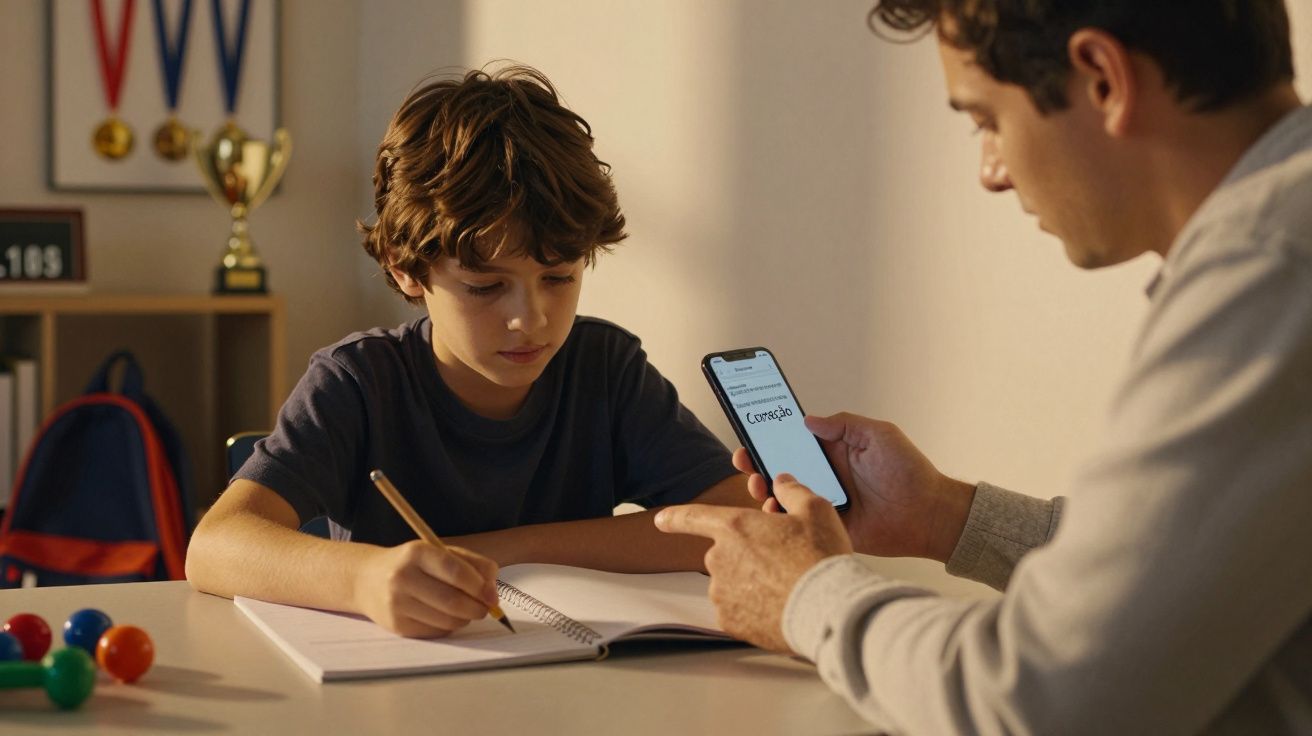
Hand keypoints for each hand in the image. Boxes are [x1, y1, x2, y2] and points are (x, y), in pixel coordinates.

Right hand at [353, 540, 499, 637]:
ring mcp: (397, 603)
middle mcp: (402, 577)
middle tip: (486, 608)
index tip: (492, 594)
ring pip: (446, 620)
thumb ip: (472, 564)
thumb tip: (492, 590)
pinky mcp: (396, 625)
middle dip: (477, 608)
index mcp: (416, 553)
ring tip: (466, 611)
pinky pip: (435, 632)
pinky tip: (446, 617)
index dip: (478, 586)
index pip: (455, 571)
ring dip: (465, 619)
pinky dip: (449, 627)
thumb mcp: (440, 553)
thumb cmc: (413, 565)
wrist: (367, 579)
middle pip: (451, 600)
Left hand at [653, 475, 852, 651]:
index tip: (661, 520)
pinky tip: (778, 607)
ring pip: (732, 583)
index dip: (675, 518)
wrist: (828, 608)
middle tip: (782, 562)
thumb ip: (792, 491)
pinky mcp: (730, 621)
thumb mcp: (816, 510)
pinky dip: (752, 609)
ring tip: (785, 586)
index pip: (693, 517)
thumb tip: (782, 482)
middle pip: (725, 554)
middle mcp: (720, 559)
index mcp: (735, 526)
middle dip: (747, 557)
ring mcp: (722, 592)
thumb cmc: (821, 558)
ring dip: (750, 583)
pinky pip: (736, 611)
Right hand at [734, 413, 974, 561]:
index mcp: (832, 452)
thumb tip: (807, 420)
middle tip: (747, 462)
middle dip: (758, 464)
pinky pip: (798, 524)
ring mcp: (823, 502)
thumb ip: (843, 424)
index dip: (768, 437)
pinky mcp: (827, 527)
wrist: (928, 514)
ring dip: (766, 490)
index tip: (750, 433)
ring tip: (761, 487)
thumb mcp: (878, 434)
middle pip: (780, 468)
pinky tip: (776, 513)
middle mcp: (823, 475)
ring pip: (783, 496)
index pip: (792, 442)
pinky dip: (782, 519)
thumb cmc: (909, 470)